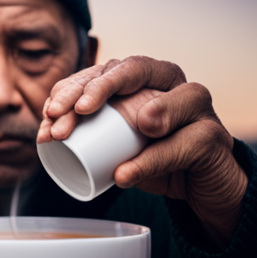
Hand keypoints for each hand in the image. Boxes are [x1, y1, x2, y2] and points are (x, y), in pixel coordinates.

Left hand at [37, 56, 247, 245]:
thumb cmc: (153, 158)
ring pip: (166, 100)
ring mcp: (198, 108)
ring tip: (96, 127)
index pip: (105, 70)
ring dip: (129, 114)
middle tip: (61, 121)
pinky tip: (124, 173)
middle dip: (92, 89)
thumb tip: (44, 137)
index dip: (74, 87)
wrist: (200, 188)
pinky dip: (149, 161)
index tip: (49, 114)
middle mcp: (173, 84)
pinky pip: (181, 145)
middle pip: (133, 68)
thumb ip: (87, 135)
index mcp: (145, 79)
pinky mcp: (212, 139)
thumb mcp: (116, 146)